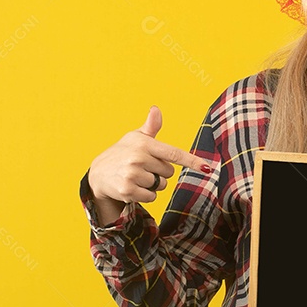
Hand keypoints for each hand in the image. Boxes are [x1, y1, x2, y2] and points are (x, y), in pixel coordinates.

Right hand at [87, 106, 213, 217]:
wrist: (98, 173)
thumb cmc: (122, 153)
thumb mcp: (135, 138)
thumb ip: (150, 127)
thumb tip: (156, 109)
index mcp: (144, 143)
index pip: (174, 154)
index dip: (192, 161)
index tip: (207, 168)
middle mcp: (138, 158)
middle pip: (169, 172)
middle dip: (159, 172)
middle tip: (143, 168)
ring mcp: (132, 174)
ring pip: (160, 185)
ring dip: (152, 185)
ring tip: (136, 177)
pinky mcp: (128, 190)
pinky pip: (151, 197)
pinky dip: (145, 195)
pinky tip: (132, 187)